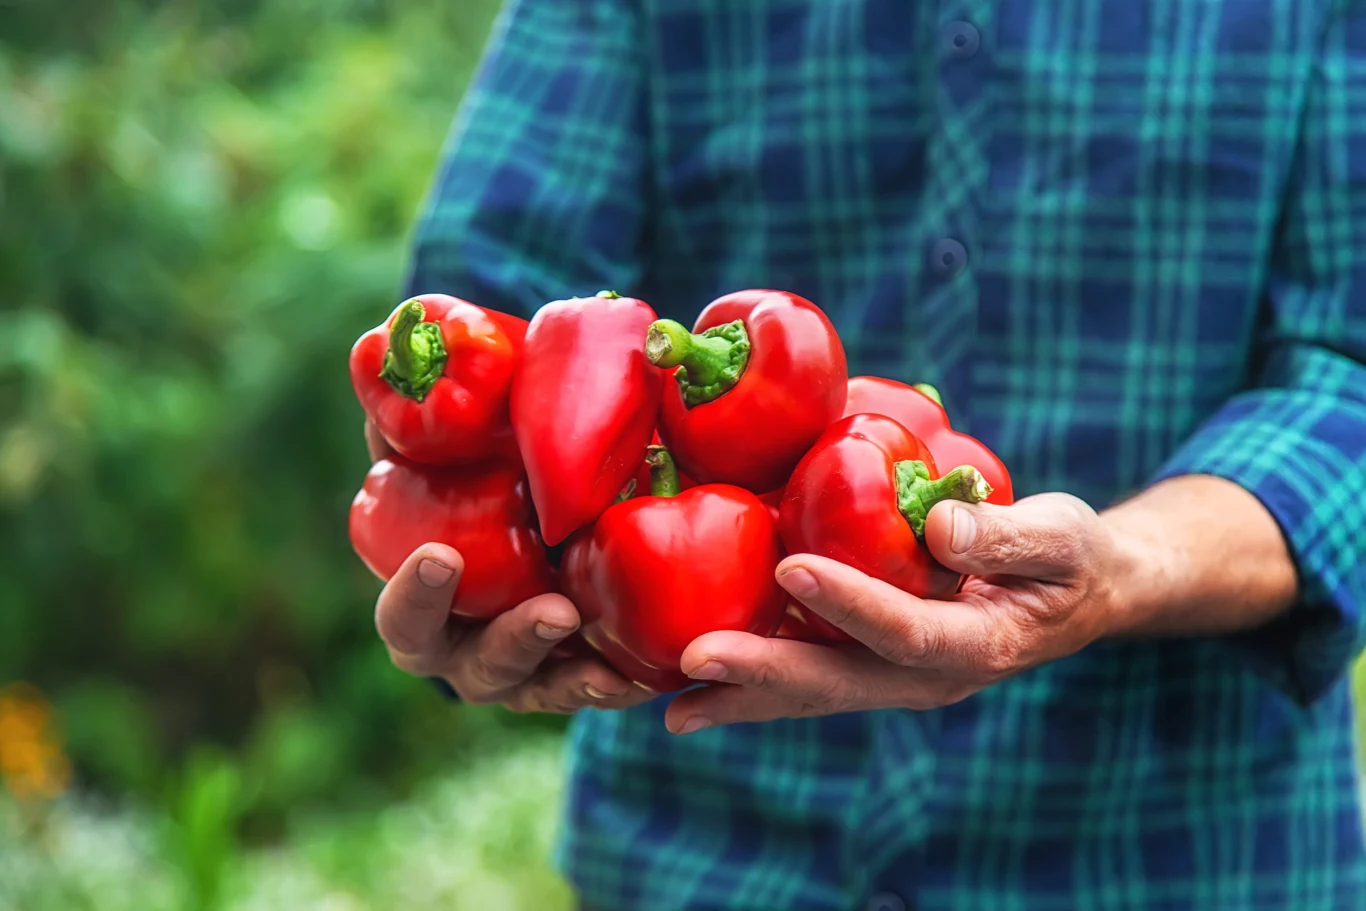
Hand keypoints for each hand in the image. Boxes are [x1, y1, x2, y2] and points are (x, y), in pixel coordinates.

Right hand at [364, 419, 652, 712]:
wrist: (538, 520)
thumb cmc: (476, 486)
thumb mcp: (448, 455)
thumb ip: (419, 427)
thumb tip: (402, 354)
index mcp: (424, 609)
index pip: (404, 618)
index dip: (414, 596)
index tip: (439, 557)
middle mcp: (469, 653)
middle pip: (482, 665)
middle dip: (517, 642)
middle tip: (555, 612)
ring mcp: (527, 673)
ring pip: (545, 689)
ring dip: (577, 677)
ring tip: (613, 663)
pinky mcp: (577, 675)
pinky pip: (600, 690)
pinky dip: (623, 681)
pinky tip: (650, 674)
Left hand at [663, 493, 1131, 732]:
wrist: (1075, 594)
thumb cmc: (1069, 556)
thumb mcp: (1059, 535)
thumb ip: (1006, 536)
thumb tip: (940, 526)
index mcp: (978, 646)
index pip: (907, 630)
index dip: (852, 601)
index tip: (792, 565)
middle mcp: (928, 678)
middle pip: (839, 682)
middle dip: (764, 674)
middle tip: (694, 660)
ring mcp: (896, 680)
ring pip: (813, 694)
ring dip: (743, 696)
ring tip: (671, 703)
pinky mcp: (874, 667)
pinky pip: (810, 679)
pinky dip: (755, 682)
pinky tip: (695, 683)